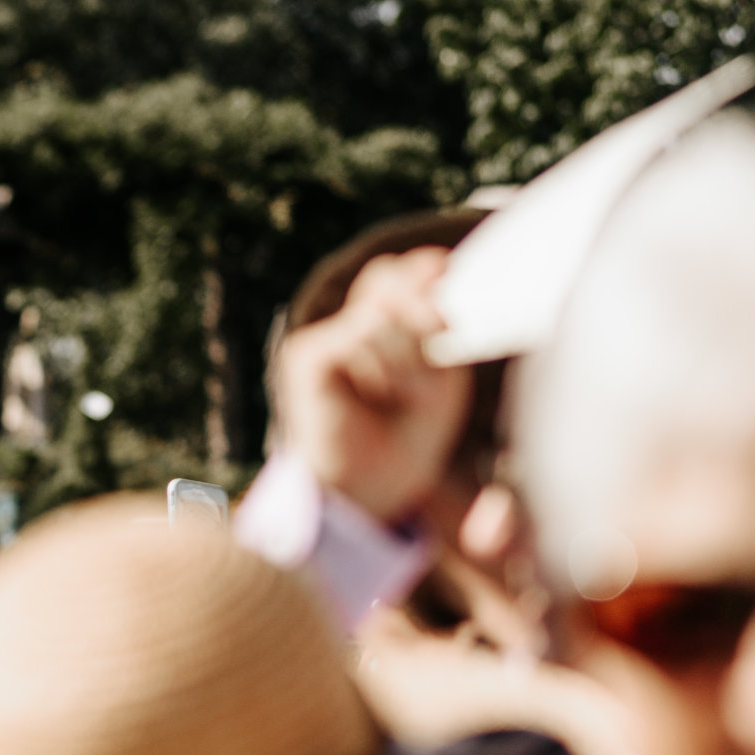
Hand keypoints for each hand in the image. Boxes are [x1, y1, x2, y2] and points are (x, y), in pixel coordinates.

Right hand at [275, 248, 472, 525]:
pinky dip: (379, 369)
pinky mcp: (305, 357)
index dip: (431, 279)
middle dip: (425, 317)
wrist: (372, 492)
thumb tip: (434, 262)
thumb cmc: (408, 435)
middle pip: (389, 278)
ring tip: (400, 396)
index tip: (449, 321)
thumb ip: (439, 317)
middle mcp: (347, 325)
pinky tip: (377, 396)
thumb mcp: (441, 368)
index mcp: (382, 324)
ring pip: (380, 315)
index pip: (405, 269)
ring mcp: (322, 340)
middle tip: (434, 361)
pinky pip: (355, 336)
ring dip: (406, 359)